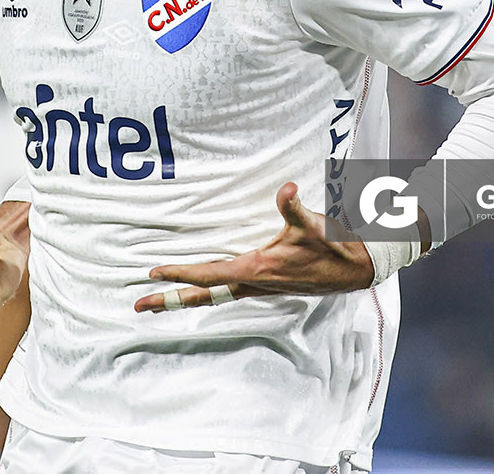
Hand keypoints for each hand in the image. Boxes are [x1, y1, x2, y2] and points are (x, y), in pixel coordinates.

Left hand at [135, 182, 373, 312]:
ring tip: (158, 302)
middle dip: (169, 301)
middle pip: (202, 296)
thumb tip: (286, 188)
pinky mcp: (264, 285)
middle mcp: (252, 284)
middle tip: (138, 305)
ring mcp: (257, 288)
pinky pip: (225, 292)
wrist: (355, 269)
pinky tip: (199, 290)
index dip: (181, 274)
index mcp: (256, 270)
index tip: (154, 272)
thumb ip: (294, 207)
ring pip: (212, 296)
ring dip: (184, 298)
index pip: (210, 274)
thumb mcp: (311, 225)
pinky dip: (205, 292)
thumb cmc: (331, 247)